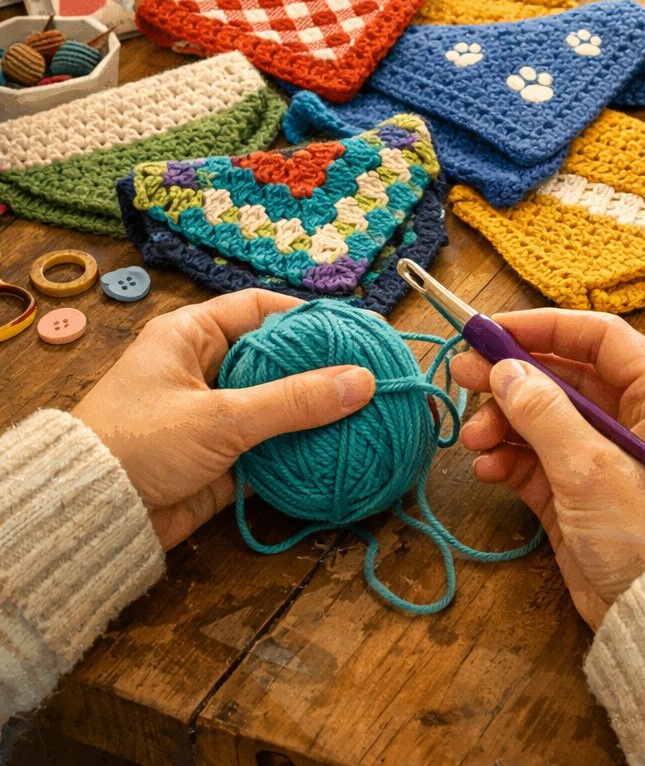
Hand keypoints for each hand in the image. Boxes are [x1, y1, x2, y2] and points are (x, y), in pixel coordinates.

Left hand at [73, 292, 374, 550]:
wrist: (90, 520)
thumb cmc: (140, 444)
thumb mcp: (221, 417)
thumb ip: (294, 401)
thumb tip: (362, 381)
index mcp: (191, 336)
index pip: (259, 309)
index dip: (307, 316)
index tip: (353, 327)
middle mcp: (202, 370)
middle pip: (275, 359)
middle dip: (320, 369)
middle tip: (371, 372)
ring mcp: (211, 417)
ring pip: (275, 407)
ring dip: (314, 414)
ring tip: (367, 413)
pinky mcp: (218, 462)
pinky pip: (269, 449)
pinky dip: (299, 452)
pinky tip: (337, 452)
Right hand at [451, 310, 644, 630]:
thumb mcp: (592, 469)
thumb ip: (544, 413)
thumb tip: (506, 369)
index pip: (600, 339)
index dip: (545, 328)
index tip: (491, 329)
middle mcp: (643, 422)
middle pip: (567, 379)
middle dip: (514, 377)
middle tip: (463, 375)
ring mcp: (613, 461)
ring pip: (548, 420)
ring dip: (506, 423)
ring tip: (474, 438)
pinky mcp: (588, 499)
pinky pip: (542, 463)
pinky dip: (512, 461)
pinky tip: (488, 468)